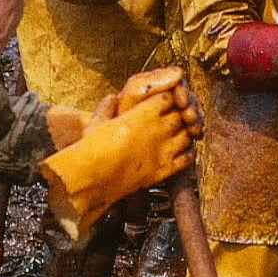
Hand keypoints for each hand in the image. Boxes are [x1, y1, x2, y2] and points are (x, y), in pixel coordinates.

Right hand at [39, 65, 199, 238]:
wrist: (92, 178)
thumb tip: (111, 98)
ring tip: (176, 135)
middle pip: (182, 115)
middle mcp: (158, 130)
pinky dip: (188, 152)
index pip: (168, 98)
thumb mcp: (95, 123)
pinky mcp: (165, 169)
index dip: (166, 100)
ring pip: (188, 135)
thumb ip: (106, 109)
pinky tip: (179, 152)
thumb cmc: (90, 149)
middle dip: (179, 115)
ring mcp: (164, 150)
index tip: (161, 104)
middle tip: (172, 119)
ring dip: (185, 133)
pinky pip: (187, 157)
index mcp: (143, 114)